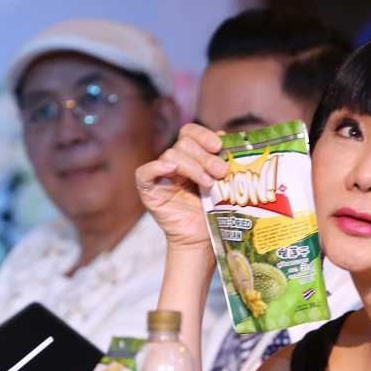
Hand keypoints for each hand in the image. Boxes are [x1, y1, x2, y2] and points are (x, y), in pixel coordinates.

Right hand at [135, 122, 229, 252]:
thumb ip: (223, 160)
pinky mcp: (149, 190)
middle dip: (205, 156)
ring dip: (193, 167)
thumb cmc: (214, 210)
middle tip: (221, 172)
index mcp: (191, 156)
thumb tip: (226, 136)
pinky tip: (171, 171)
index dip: (203, 134)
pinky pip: (144, 173)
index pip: (190, 132)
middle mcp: (174, 162)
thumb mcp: (223, 182)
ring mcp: (161, 175)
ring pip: (171, 156)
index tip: (219, 146)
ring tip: (209, 184)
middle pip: (184, 143)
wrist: (202, 238)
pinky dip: (156, 168)